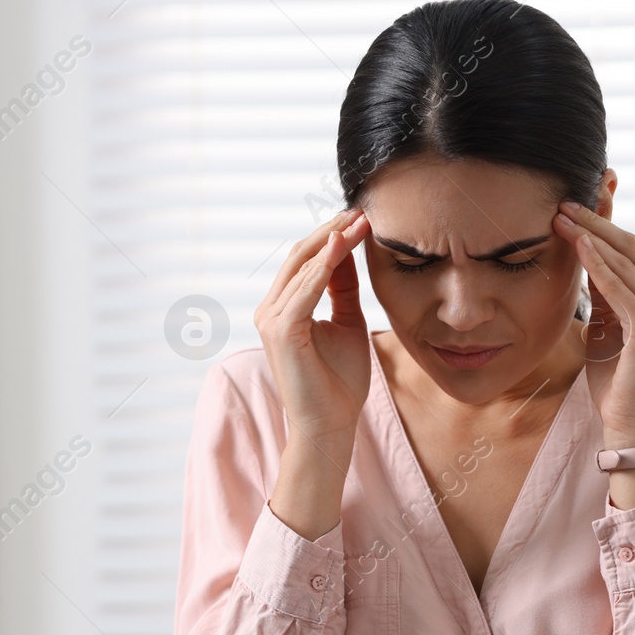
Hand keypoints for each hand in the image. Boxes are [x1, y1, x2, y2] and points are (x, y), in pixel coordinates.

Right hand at [254, 208, 373, 447]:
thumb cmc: (339, 381)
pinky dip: (323, 266)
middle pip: (300, 255)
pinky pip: (304, 290)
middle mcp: (271, 309)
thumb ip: (344, 288)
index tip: (363, 217)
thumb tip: (349, 249)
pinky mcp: (281, 331)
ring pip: (301, 266)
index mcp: (285, 307)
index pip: (307, 260)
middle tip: (362, 210)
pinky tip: (343, 246)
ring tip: (359, 221)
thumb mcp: (348, 322)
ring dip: (331, 240)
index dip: (334, 236)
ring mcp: (272, 319)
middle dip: (332, 230)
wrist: (331, 424)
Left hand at [552, 201, 634, 450]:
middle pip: (631, 248)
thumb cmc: (618, 385)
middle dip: (597, 221)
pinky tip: (578, 243)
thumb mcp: (608, 331)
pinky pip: (619, 286)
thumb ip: (606, 298)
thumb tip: (589, 263)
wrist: (632, 426)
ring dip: (591, 235)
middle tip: (565, 200)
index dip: (605, 226)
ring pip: (625, 261)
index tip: (578, 206)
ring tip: (562, 216)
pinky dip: (598, 263)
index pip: (633, 253)